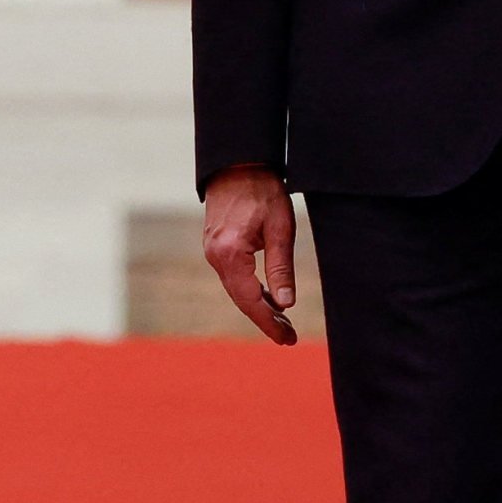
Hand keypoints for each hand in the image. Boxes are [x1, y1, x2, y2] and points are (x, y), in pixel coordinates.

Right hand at [201, 165, 301, 344]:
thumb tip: (286, 304)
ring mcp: (212, 252)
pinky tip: (268, 299)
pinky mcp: (216, 247)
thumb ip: (281, 268)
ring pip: (237, 290)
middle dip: (266, 320)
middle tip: (288, 337)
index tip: (286, 339)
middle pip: (241, 299)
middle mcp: (215, 256)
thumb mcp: (280, 228)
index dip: (269, 323)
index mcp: (229, 254)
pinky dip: (250, 291)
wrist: (237, 163)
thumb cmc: (262, 190)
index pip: (250, 300)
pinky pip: (234, 277)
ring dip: (259, 307)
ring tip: (283, 323)